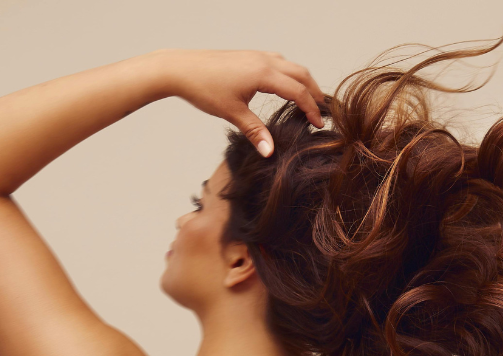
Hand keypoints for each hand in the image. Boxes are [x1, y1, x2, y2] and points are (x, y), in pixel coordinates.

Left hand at [153, 49, 325, 156]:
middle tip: (321, 112)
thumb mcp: (232, 113)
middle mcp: (264, 60)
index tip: (318, 125)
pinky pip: (277, 62)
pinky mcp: (248, 57)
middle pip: (301, 74)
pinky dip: (288, 74)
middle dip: (314, 93)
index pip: (298, 92)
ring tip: (307, 99)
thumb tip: (270, 152)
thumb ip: (254, 131)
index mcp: (264, 73)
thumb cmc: (203, 88)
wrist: (180, 69)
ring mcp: (256, 56)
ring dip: (302, 81)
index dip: (311, 109)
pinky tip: (283, 86)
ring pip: (290, 66)